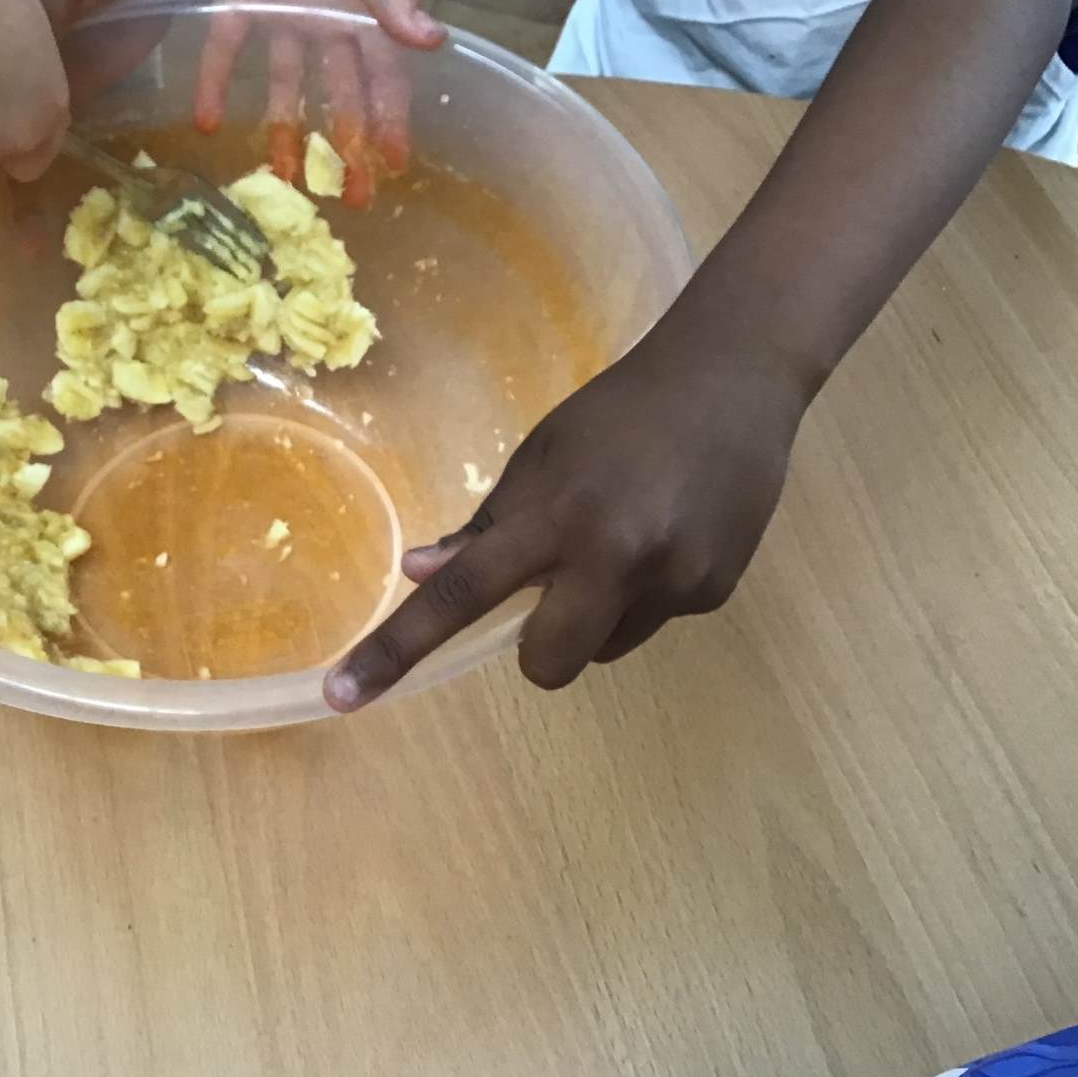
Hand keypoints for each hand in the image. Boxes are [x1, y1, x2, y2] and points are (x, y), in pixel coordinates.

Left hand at [187, 0, 439, 203]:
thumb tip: (433, 43)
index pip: (384, 74)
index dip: (390, 122)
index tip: (394, 170)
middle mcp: (326, 9)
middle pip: (336, 89)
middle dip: (340, 142)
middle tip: (343, 201)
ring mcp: (281, 3)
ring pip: (283, 79)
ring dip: (280, 125)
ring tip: (275, 179)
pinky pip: (225, 46)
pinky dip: (216, 81)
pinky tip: (209, 122)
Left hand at [324, 323, 810, 711]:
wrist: (734, 380)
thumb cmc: (620, 413)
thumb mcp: (543, 456)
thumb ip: (488, 526)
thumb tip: (421, 576)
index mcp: (558, 516)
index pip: (461, 596)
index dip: (398, 648)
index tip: (343, 697)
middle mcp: (617, 557)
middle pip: (546, 665)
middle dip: (537, 647)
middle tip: (553, 589)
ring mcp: (673, 582)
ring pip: (603, 649)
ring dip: (595, 617)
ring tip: (626, 539)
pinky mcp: (714, 593)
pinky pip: (652, 623)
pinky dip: (646, 595)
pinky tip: (670, 533)